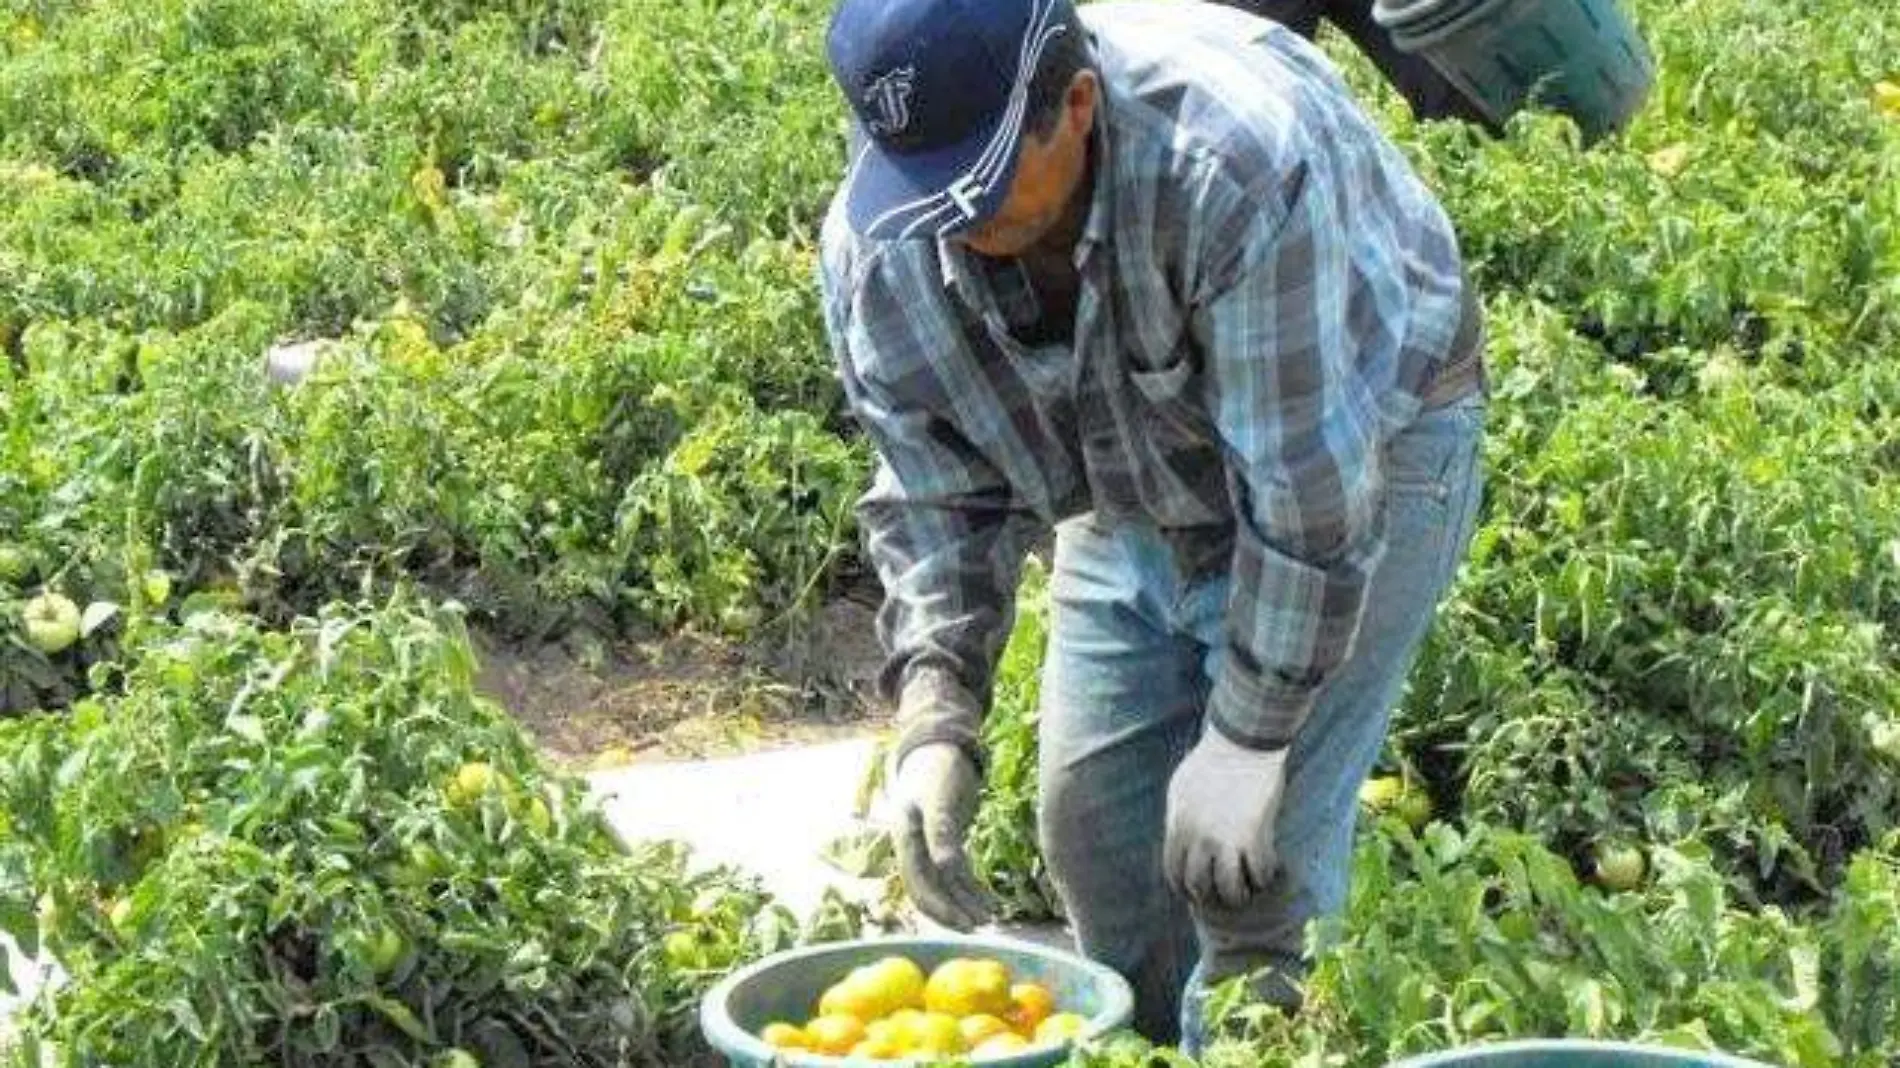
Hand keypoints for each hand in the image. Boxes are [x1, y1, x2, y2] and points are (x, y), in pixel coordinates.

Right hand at [888, 742, 992, 929]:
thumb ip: (941, 833)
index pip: (919, 883)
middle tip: (980, 927)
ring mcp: (925, 845)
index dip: (941, 907)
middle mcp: (912, 845)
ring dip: (964, 902)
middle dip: (953, 911)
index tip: (967, 923)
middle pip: (929, 889)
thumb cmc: (939, 767)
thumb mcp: (940, 798)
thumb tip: (946, 870)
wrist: (937, 744)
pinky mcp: (941, 841)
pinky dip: (968, 887)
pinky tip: (987, 900)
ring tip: (991, 917)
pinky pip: (953, 872)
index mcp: (906, 837)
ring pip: (943, 883)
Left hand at [1163, 728, 1289, 908]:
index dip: (1182, 887)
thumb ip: (1178, 818)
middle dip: (1207, 895)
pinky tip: (1264, 874)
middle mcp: (1199, 837)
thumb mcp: (1180, 789)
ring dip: (1236, 895)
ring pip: (1229, 887)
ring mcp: (1227, 839)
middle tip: (1219, 896)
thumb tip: (1179, 841)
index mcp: (1178, 825)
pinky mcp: (1255, 835)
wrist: (1242, 745)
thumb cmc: (1210, 761)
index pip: (1173, 870)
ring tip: (1243, 893)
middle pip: (1199, 883)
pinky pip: (1259, 871)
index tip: (1191, 893)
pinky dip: (1263, 878)